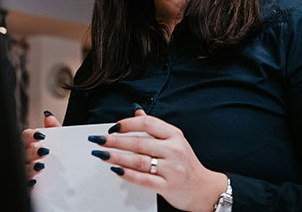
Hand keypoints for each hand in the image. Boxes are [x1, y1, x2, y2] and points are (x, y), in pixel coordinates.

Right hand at [20, 110, 60, 186]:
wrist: (66, 179)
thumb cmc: (58, 159)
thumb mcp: (59, 143)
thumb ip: (54, 129)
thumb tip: (48, 116)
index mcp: (32, 145)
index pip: (25, 136)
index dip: (32, 135)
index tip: (41, 135)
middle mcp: (26, 157)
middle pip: (23, 151)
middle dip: (32, 152)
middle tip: (44, 152)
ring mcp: (26, 171)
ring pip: (22, 167)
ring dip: (30, 167)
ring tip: (41, 167)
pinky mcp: (28, 185)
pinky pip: (24, 184)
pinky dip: (29, 183)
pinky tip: (35, 181)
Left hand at [88, 107, 226, 211]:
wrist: (204, 189)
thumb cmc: (185, 163)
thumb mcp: (174, 140)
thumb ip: (154, 126)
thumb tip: (136, 111)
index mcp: (174, 135)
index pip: (147, 123)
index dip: (127, 124)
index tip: (112, 127)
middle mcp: (173, 150)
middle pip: (138, 142)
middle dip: (114, 141)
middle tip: (98, 139)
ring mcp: (172, 169)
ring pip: (138, 160)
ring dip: (116, 157)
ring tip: (101, 154)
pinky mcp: (168, 186)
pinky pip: (143, 179)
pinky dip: (127, 174)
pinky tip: (116, 170)